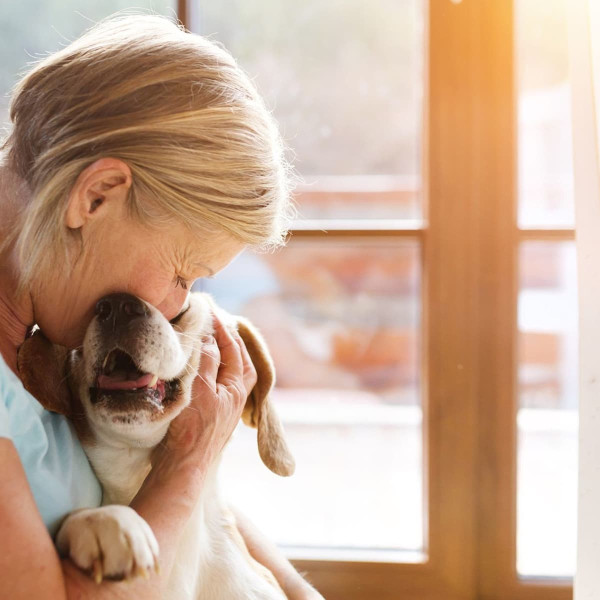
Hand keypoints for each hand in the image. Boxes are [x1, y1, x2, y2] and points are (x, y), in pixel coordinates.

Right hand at [153, 313, 257, 472]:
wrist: (183, 468)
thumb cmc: (191, 430)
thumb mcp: (199, 389)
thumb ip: (206, 361)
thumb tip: (210, 336)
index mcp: (236, 387)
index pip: (233, 349)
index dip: (222, 329)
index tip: (210, 312)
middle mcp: (235, 396)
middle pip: (240, 361)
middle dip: (231, 341)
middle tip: (217, 323)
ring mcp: (225, 407)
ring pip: (231, 373)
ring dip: (224, 355)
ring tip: (214, 341)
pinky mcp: (212, 415)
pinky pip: (219, 384)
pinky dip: (214, 370)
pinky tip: (204, 368)